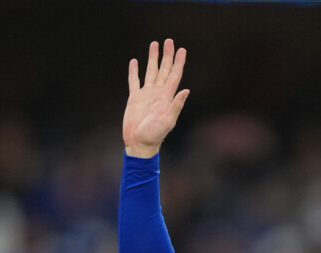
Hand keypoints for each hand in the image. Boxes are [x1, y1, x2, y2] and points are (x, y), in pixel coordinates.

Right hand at [122, 38, 189, 157]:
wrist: (139, 143)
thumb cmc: (155, 135)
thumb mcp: (168, 121)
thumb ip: (176, 105)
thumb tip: (186, 90)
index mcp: (167, 97)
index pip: (175, 75)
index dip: (178, 62)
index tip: (182, 49)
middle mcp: (158, 93)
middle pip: (164, 69)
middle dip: (167, 55)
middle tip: (169, 41)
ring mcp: (146, 94)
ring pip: (150, 71)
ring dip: (153, 58)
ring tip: (154, 44)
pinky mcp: (134, 98)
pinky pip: (134, 81)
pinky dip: (134, 71)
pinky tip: (135, 61)